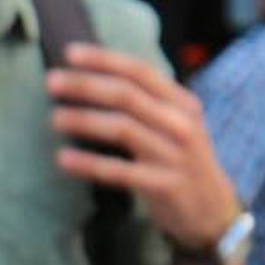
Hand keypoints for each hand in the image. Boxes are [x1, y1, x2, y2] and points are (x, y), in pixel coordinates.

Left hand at [46, 43, 240, 252]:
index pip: (141, 71)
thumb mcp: (175, 126)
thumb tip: (91, 79)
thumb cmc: (181, 162)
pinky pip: (120, 171)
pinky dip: (89, 163)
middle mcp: (182, 124)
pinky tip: (63, 158)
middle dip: (86, 85)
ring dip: (84, 120)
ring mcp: (175, 156)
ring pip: (123, 129)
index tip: (70, 53)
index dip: (104, 60)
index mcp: (183, 103)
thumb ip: (146, 105)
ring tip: (55, 118)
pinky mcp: (166, 186)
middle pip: (128, 96)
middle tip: (51, 82)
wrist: (213, 211)